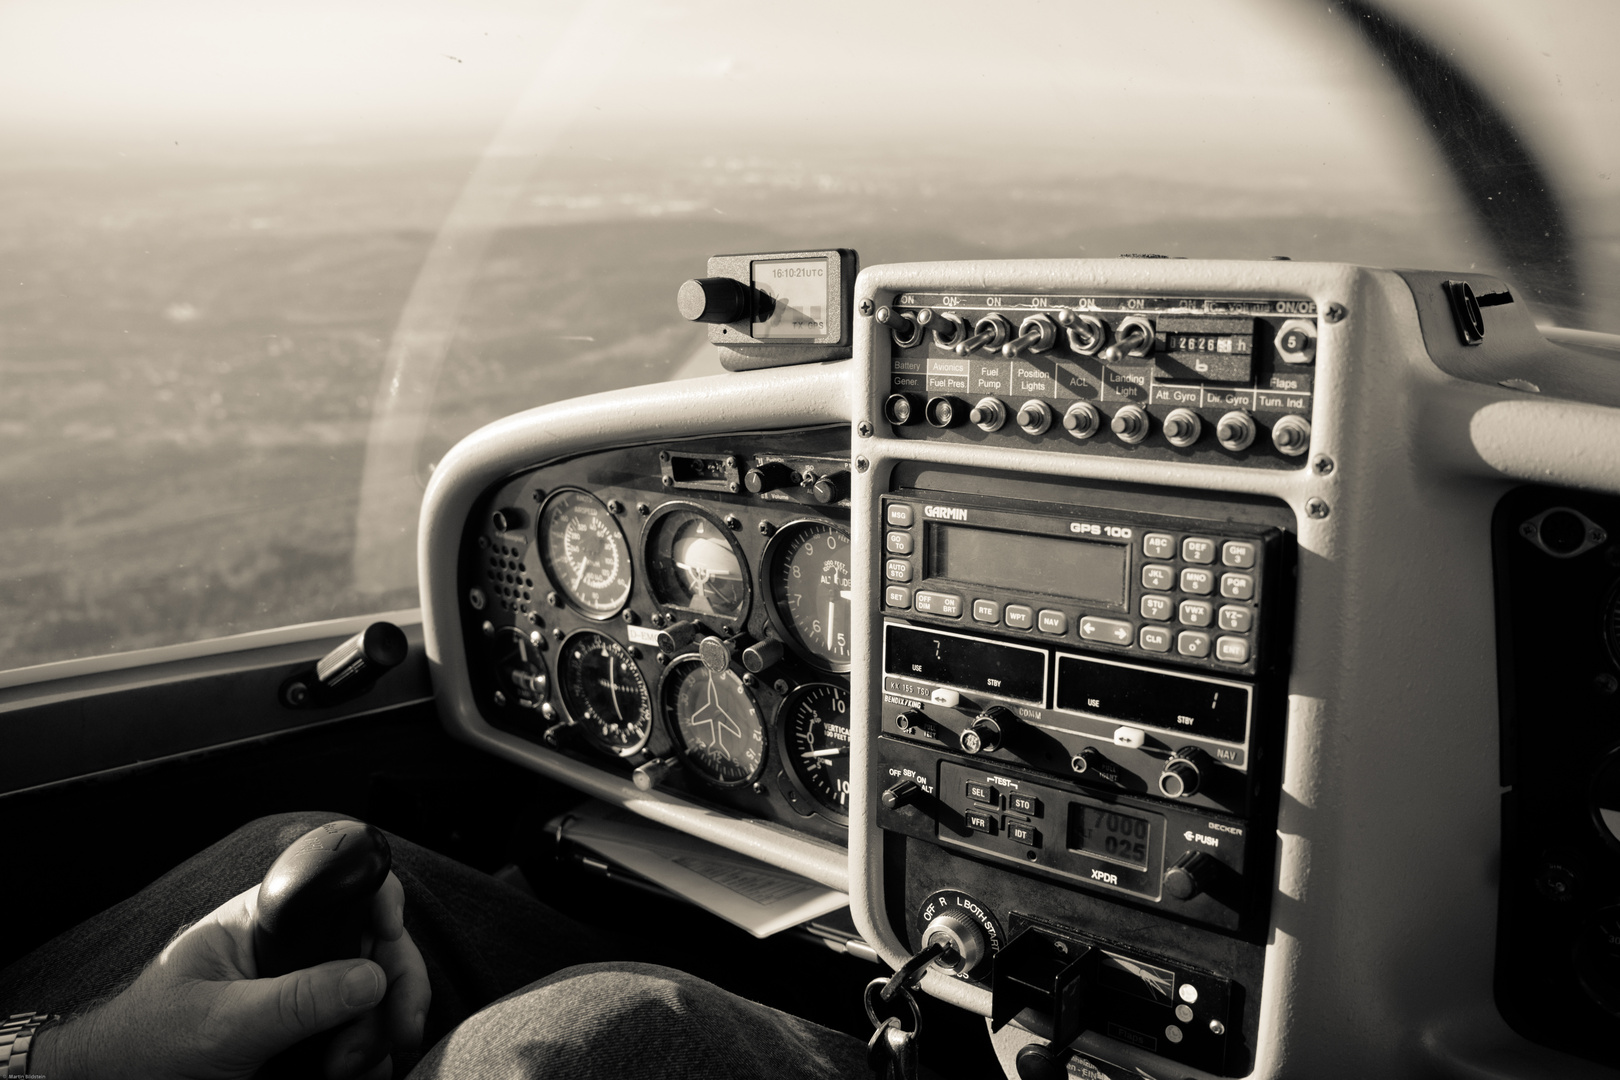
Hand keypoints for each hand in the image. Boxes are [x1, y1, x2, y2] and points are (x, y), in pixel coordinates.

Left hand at [32, 871, 429, 1079]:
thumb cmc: (145, 1045)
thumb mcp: (219, 1024)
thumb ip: (294, 1001)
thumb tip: (369, 978)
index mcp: (267, 920)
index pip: (340, 885)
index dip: (381, 901)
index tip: (392, 937)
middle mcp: (295, 948)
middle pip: (376, 942)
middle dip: (395, 985)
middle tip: (398, 1030)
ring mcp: (307, 990)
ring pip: (377, 992)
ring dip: (378, 1030)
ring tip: (347, 1069)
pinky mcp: (312, 1031)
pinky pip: (363, 1031)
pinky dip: (372, 1055)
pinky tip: (358, 1074)